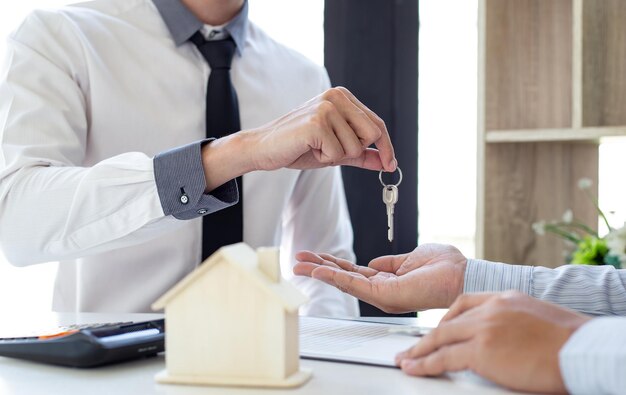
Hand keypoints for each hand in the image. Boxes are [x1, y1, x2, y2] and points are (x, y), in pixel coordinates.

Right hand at [251, 86, 395, 170]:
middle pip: (372, 134)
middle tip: (329, 150)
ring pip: (355, 147)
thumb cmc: (299, 147)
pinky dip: (323, 158)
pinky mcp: (317, 122)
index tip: (391, 165)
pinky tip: (308, 148)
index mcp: (343, 97)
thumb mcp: (337, 150)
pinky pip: (337, 154)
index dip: (386, 146)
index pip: (377, 123)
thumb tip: (387, 162)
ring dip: (335, 156)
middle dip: (354, 150)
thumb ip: (362, 154)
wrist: (265, 149)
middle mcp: (337, 97)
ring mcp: (327, 107)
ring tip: (315, 147)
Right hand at [293, 243, 466, 312]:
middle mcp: (381, 290)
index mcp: (387, 281)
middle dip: (319, 268)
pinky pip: (353, 284)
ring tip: (300, 264)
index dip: (334, 263)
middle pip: (343, 277)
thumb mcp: (410, 258)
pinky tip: (319, 270)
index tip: (316, 256)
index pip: (354, 272)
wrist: (461, 275)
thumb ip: (390, 262)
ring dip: (320, 272)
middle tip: (298, 260)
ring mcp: (381, 294)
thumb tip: (373, 262)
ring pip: (344, 282)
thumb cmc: (444, 267)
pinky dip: (334, 276)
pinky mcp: (384, 295)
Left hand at [395, 292, 590, 393]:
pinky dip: (425, 364)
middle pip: (447, 323)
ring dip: (419, 352)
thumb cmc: (570, 339)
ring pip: (440, 339)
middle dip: (426, 338)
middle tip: (412, 348)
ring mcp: (484, 328)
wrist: (582, 348)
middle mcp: (490, 309)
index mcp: (504, 298)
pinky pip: (444, 358)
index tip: (438, 328)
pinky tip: (414, 368)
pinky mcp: (481, 350)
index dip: (448, 318)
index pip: (465, 303)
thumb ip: (513, 322)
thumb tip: (504, 338)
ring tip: (405, 360)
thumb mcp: (537, 317)